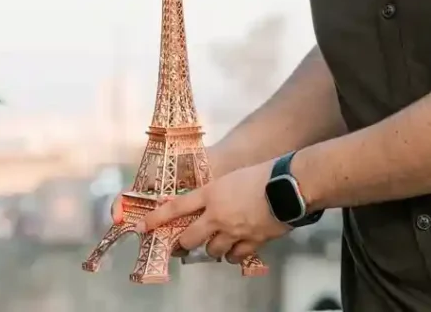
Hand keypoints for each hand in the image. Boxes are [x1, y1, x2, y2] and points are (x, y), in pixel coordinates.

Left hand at [135, 161, 288, 264]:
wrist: (288, 186)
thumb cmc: (263, 173)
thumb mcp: (232, 177)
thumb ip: (217, 191)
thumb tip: (209, 202)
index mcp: (211, 193)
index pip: (176, 207)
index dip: (157, 218)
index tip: (142, 226)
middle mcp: (217, 215)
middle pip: (189, 238)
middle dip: (183, 243)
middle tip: (181, 243)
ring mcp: (233, 231)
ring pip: (211, 251)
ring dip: (211, 248)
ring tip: (217, 241)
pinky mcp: (251, 242)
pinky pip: (234, 257)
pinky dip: (232, 254)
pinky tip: (235, 247)